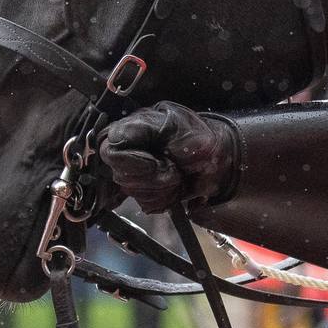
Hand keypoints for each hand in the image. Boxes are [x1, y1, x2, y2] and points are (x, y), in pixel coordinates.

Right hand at [97, 102, 236, 212]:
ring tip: (177, 176)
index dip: (131, 163)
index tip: (154, 163)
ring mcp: (136, 174)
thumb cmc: (197, 138)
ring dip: (162, 188)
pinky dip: (166, 199)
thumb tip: (112, 142)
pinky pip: (147, 204)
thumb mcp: (170, 123)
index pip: (109, 152)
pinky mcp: (146, 192)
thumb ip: (138, 128)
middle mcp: (128, 153)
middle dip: (153, 177)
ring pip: (134, 193)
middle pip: (122, 177)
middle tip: (173, 168)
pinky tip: (176, 187)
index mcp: (130, 131)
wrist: (219, 160)